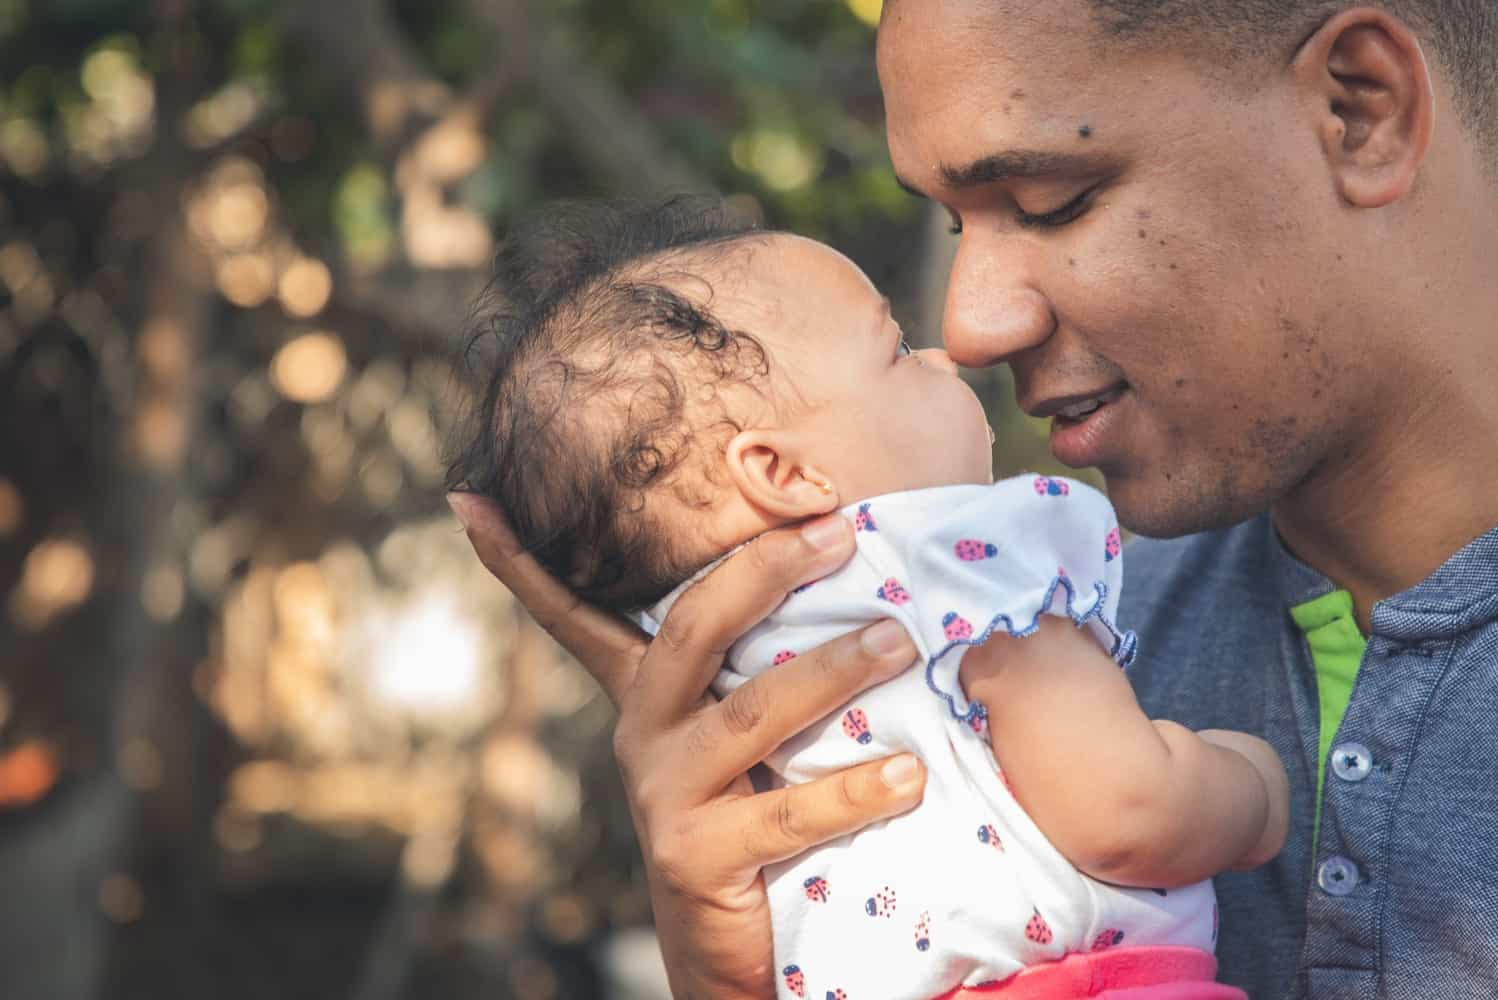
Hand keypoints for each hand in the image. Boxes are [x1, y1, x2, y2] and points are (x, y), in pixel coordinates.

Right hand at [447, 493, 925, 997]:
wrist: (729, 953)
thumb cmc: (752, 819)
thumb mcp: (743, 737)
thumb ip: (763, 669)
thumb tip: (858, 599)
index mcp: (646, 698)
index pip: (575, 616)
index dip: (521, 563)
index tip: (471, 498)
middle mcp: (643, 735)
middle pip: (693, 630)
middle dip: (764, 571)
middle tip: (840, 534)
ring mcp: (665, 795)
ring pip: (752, 713)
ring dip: (831, 671)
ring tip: (899, 643)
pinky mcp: (696, 856)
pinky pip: (785, 813)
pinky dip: (854, 789)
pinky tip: (909, 772)